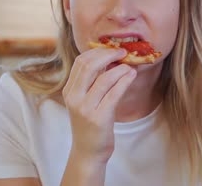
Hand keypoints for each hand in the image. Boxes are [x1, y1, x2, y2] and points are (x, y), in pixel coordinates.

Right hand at [62, 47, 136, 164]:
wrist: (88, 152)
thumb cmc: (90, 124)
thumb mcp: (85, 101)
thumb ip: (93, 82)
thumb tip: (111, 59)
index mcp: (69, 91)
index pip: (81, 61)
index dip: (98, 51)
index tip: (113, 49)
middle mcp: (74, 97)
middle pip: (90, 65)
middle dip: (109, 55)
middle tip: (123, 52)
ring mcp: (85, 108)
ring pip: (104, 78)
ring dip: (121, 68)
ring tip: (131, 66)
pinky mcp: (99, 118)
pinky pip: (115, 93)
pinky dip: (125, 80)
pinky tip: (132, 75)